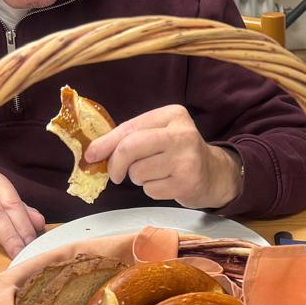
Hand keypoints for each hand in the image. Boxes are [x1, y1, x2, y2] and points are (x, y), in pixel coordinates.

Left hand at [83, 104, 242, 209]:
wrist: (214, 173)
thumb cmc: (177, 152)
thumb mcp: (158, 135)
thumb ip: (129, 138)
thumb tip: (92, 153)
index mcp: (173, 115)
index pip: (130, 128)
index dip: (106, 143)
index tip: (91, 155)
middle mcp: (182, 134)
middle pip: (130, 148)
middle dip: (116, 163)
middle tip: (116, 174)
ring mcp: (186, 159)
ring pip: (138, 172)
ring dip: (139, 178)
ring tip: (155, 174)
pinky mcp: (187, 182)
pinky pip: (150, 190)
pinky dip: (152, 190)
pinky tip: (166, 183)